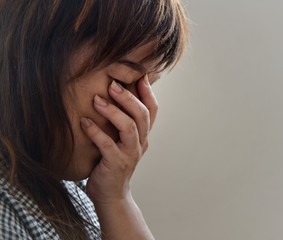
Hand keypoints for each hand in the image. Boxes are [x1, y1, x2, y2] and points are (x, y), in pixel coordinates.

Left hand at [80, 74, 157, 204]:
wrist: (110, 195)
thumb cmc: (112, 163)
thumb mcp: (122, 141)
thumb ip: (123, 122)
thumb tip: (115, 95)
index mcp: (143, 135)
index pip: (153, 110)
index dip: (148, 91)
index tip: (138, 74)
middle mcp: (140, 143)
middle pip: (143, 115)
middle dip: (129, 97)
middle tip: (113, 84)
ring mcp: (130, 154)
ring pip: (129, 128)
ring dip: (113, 112)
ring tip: (97, 100)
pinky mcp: (116, 164)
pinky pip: (107, 145)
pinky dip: (95, 132)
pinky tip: (84, 122)